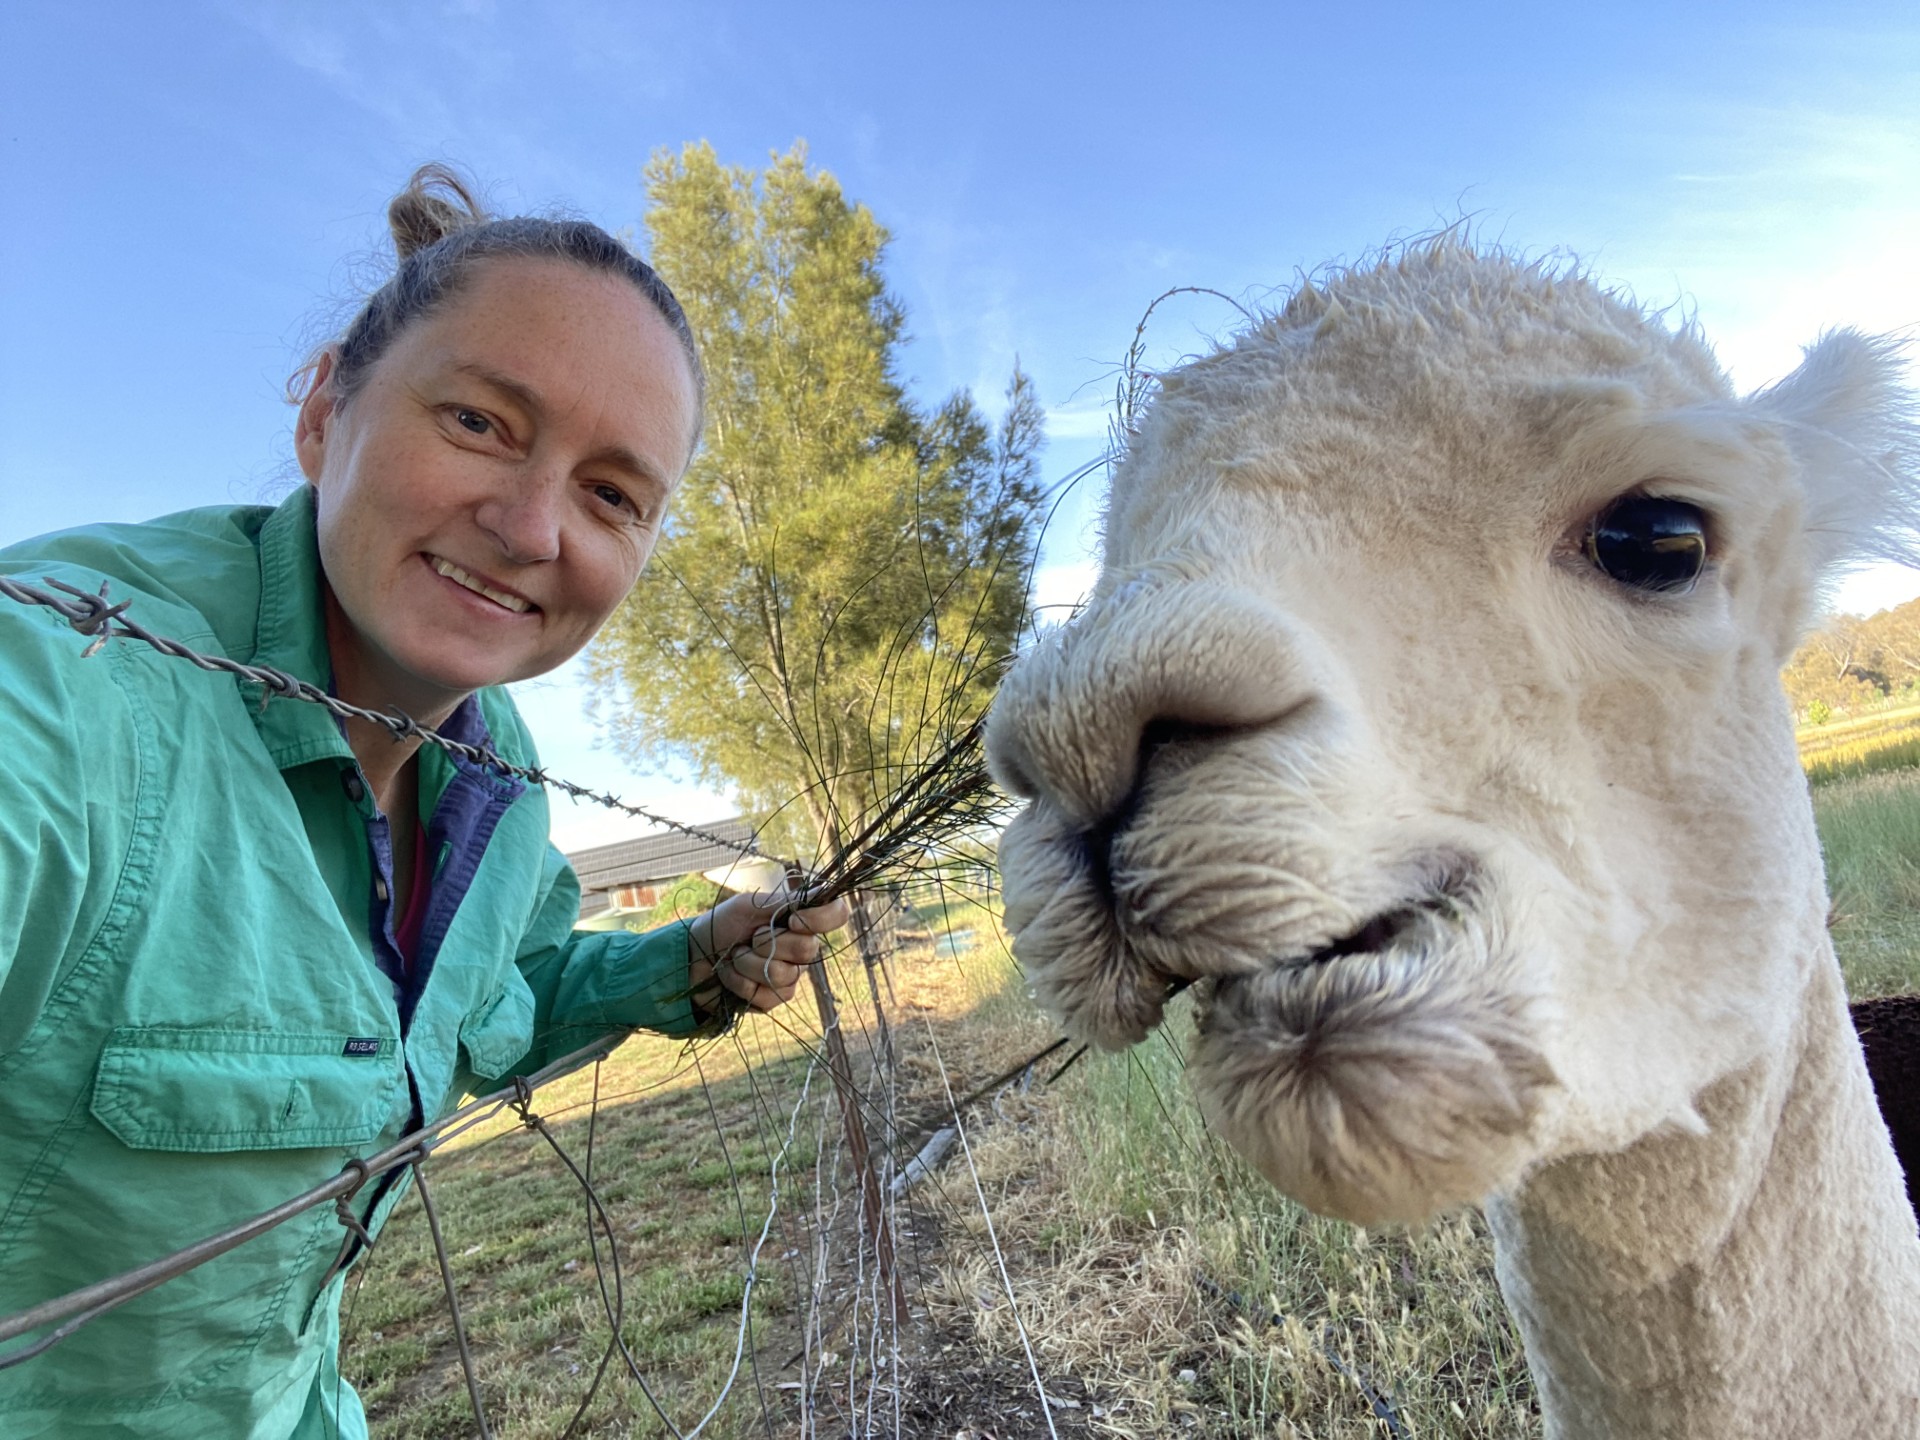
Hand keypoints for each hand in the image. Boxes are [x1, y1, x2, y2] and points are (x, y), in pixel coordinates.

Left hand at [686, 888, 852, 1015]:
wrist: (693, 956)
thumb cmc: (722, 925)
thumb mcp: (750, 905)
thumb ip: (785, 902)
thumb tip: (822, 891)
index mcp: (799, 920)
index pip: (836, 915)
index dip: (823, 918)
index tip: (794, 920)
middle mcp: (800, 948)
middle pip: (808, 949)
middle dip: (769, 942)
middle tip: (750, 938)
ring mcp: (789, 975)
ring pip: (783, 974)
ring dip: (748, 963)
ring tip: (734, 957)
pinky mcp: (772, 999)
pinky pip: (767, 994)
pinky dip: (740, 982)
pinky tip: (731, 975)